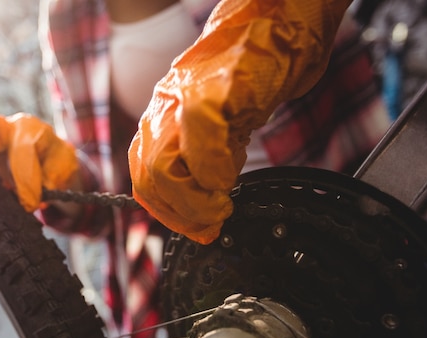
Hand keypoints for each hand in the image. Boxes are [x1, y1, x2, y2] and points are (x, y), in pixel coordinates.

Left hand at [128, 0, 350, 243]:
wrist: (282, 18)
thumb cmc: (258, 67)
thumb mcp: (226, 121)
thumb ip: (210, 156)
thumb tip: (210, 195)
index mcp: (165, 117)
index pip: (145, 177)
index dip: (167, 212)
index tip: (195, 228)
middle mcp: (166, 107)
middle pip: (148, 178)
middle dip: (179, 215)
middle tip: (210, 225)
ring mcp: (185, 97)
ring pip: (162, 166)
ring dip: (193, 202)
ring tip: (220, 208)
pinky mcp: (214, 88)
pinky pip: (200, 139)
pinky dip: (215, 170)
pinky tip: (231, 178)